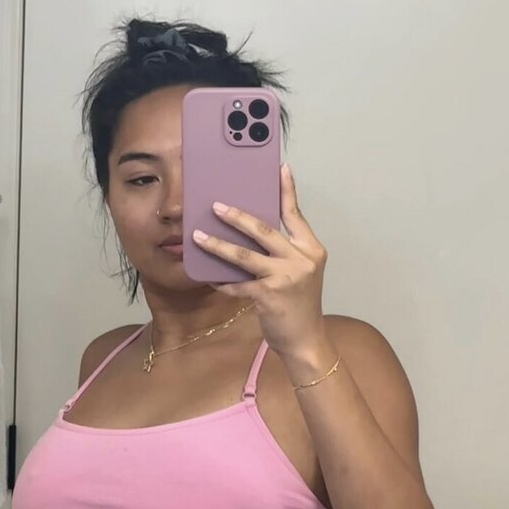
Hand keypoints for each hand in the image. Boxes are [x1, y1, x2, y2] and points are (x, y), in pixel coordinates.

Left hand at [193, 163, 328, 358]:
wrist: (306, 340)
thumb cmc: (299, 305)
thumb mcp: (300, 272)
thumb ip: (284, 251)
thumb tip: (252, 230)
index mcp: (311, 249)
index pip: (295, 214)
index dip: (287, 190)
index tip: (280, 168)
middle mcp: (300, 259)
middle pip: (263, 229)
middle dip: (236, 216)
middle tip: (215, 205)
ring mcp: (285, 277)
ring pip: (243, 255)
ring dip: (217, 245)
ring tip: (198, 236)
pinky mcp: (268, 295)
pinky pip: (236, 283)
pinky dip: (220, 279)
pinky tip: (207, 275)